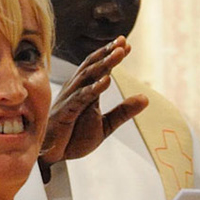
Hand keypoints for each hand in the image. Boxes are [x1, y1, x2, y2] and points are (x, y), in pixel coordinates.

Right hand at [44, 38, 148, 163]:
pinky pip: (81, 97)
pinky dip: (94, 88)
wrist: (53, 157)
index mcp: (84, 89)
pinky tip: (106, 81)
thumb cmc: (73, 137)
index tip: (127, 44)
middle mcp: (76, 89)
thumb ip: (123, 111)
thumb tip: (146, 98)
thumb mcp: (106, 125)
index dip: (111, 54)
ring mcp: (70, 99)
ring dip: (104, 64)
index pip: (99, 67)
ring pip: (88, 76)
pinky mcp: (66, 112)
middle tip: (123, 42)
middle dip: (108, 52)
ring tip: (119, 54)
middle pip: (93, 65)